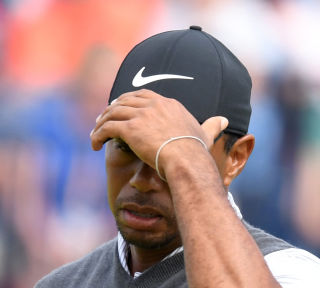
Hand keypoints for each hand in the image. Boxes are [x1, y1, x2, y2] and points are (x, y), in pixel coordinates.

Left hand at [89, 89, 227, 173]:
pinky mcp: (130, 129)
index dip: (129, 101)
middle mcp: (153, 105)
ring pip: (113, 113)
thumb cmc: (196, 153)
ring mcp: (141, 115)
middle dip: (111, 108)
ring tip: (96, 134)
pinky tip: (95, 144)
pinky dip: (98, 135)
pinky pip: (107, 127)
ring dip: (101, 123)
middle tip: (103, 119)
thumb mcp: (205, 134)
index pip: (143, 96)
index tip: (121, 109)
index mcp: (168, 104)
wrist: (187, 161)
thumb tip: (224, 120)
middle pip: (125, 101)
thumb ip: (212, 126)